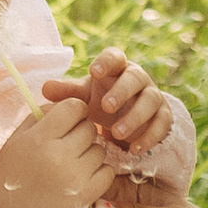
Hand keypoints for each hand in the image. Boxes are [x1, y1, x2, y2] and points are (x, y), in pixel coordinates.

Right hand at [0, 95, 115, 207]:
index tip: (70, 120)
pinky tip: (83, 176)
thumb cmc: (11, 173)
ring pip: (100, 150)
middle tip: (69, 145)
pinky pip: (108, 172)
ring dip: (90, 153)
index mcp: (40, 138)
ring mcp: (74, 177)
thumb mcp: (17, 139)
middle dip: (81, 132)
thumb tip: (67, 103)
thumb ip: (42, 116)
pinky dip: (99, 172)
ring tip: (72, 164)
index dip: (75, 111)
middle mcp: (59, 155)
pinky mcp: (85, 196)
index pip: (74, 107)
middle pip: (89, 128)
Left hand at [43, 47, 185, 173]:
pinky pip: (162, 124)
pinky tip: (134, 150)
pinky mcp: (163, 116)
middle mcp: (138, 78)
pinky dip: (150, 136)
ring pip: (151, 100)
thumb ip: (67, 93)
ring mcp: (153, 96)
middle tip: (105, 107)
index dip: (106, 62)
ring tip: (117, 133)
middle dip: (122, 91)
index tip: (94, 71)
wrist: (126, 119)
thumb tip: (45, 88)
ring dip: (135, 116)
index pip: (115, 57)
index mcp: (117, 68)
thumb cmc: (101, 101)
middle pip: (135, 77)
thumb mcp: (84, 98)